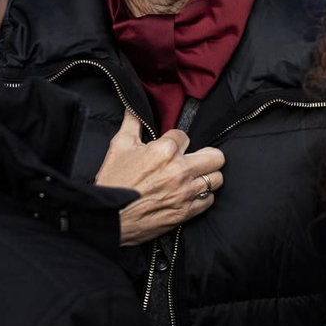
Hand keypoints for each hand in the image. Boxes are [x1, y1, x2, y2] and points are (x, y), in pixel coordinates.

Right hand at [95, 114, 224, 246]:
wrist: (108, 218)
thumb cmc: (113, 182)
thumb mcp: (119, 146)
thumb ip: (132, 123)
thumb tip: (134, 107)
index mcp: (164, 150)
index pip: (185, 135)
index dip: (176, 140)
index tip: (170, 147)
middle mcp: (180, 170)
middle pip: (216, 156)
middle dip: (207, 155)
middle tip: (196, 158)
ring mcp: (185, 192)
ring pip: (216, 178)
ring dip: (206, 176)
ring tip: (195, 176)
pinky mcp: (186, 212)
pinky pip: (209, 199)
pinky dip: (202, 196)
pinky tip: (190, 193)